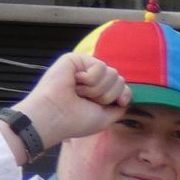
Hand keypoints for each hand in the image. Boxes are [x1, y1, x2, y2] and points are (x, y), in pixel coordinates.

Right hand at [11, 51, 130, 149]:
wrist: (54, 117)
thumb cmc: (76, 121)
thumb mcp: (106, 117)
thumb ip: (119, 105)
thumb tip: (125, 92)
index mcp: (97, 91)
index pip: (122, 86)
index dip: (123, 94)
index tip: (118, 103)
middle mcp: (90, 78)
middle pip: (119, 79)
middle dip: (107, 95)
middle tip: (86, 101)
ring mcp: (83, 68)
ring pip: (112, 73)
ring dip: (97, 90)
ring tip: (79, 93)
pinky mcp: (75, 59)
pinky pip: (100, 66)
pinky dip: (90, 80)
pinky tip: (75, 84)